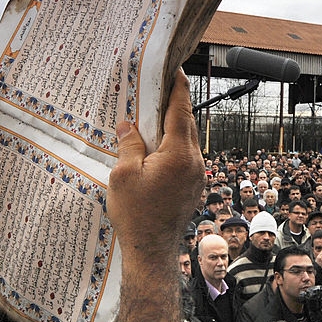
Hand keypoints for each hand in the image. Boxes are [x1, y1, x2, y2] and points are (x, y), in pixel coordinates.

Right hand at [109, 70, 204, 321]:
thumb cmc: (136, 214)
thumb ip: (129, 145)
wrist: (152, 252)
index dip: (176, 87)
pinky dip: (172, 146)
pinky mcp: (193, 188)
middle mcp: (194, 161)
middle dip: (173, 104)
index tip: (175, 69)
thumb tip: (128, 125)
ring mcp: (197, 176)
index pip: (180, 110)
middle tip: (159, 87)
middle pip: (185, 123)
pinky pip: (185, 158)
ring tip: (153, 116)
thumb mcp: (123, 175)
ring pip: (186, 142)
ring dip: (172, 127)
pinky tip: (156, 148)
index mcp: (178, 153)